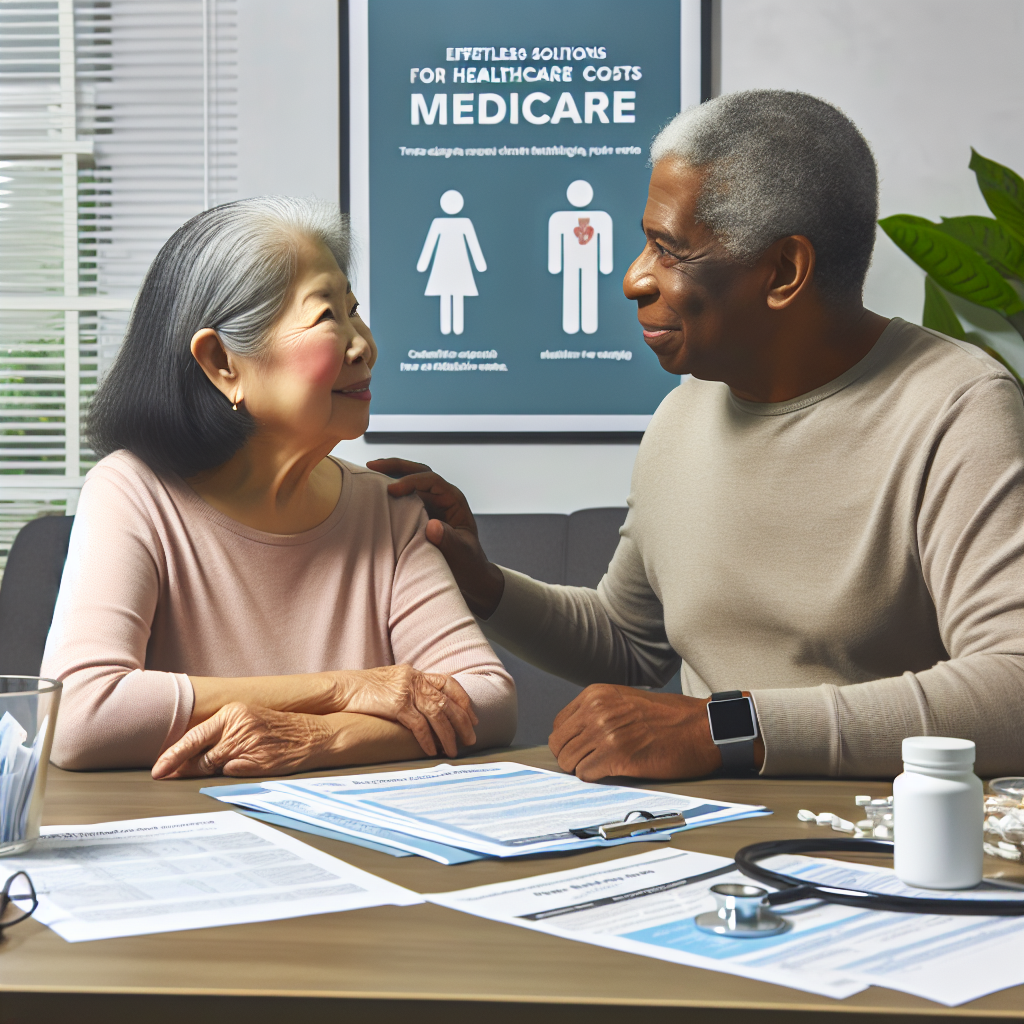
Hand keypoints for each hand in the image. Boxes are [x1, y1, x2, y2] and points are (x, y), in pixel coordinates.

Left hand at [152, 702, 333, 778]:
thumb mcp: (247, 719)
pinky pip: (231, 776)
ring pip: (213, 767)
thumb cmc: (276, 728)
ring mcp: (248, 747)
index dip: (171, 756)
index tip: (158, 770)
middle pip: (199, 756)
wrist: (312, 734)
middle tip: (169, 777)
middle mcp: (238, 728)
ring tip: (219, 767)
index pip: (193, 737)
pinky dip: (229, 776)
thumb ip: (220, 733)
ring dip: (208, 772)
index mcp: (232, 713)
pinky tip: (239, 769)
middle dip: (184, 769)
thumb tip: (188, 754)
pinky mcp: (258, 765)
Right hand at [332, 665, 477, 757]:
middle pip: (448, 701)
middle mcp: (413, 679)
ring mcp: (405, 690)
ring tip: (453, 750)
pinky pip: (419, 725)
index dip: (463, 699)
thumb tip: (421, 710)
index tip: (472, 716)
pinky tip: (431, 751)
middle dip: (462, 721)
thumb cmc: (360, 691)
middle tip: (471, 739)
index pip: (448, 682)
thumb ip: (406, 692)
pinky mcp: (396, 704)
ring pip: (438, 714)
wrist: (339, 689)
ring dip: (448, 735)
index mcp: (413, 673)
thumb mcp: (388, 685)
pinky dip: (428, 739)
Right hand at [367, 458, 504, 617]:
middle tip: (372, 464)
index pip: (432, 481)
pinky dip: (389, 492)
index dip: (412, 482)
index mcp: (454, 501)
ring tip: (367, 471)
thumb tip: (432, 525)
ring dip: (390, 474)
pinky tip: (372, 492)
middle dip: (396, 466)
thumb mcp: (462, 555)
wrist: (470, 576)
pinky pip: (404, 498)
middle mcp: (442, 497)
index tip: (393, 490)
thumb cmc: (469, 564)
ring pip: (410, 481)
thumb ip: (449, 541)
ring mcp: (430, 504)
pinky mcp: (419, 514)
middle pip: (419, 472)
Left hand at [549, 685, 760, 781]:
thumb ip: (599, 711)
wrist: (703, 728)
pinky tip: (616, 771)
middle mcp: (597, 710)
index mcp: (597, 694)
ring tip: (607, 767)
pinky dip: (597, 778)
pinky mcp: (617, 755)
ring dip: (585, 769)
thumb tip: (576, 735)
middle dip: (572, 758)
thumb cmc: (671, 717)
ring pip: (569, 762)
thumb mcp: (627, 700)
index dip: (569, 742)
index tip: (582, 750)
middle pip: (560, 745)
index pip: (559, 725)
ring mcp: (605, 732)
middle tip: (592, 763)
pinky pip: (586, 774)